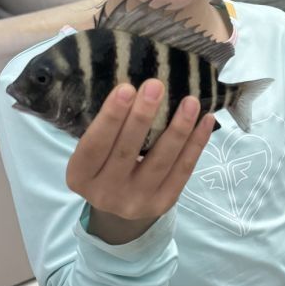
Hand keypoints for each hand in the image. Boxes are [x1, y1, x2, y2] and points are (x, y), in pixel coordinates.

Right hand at [65, 79, 214, 243]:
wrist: (118, 201)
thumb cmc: (103, 160)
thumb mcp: (92, 147)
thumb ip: (104, 123)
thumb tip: (127, 81)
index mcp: (79, 176)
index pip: (94, 145)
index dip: (110, 117)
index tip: (126, 88)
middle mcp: (104, 194)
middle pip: (127, 152)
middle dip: (142, 116)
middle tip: (156, 86)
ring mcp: (135, 202)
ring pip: (160, 161)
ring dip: (178, 129)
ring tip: (190, 101)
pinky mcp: (162, 204)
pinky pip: (183, 171)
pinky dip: (196, 144)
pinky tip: (205, 121)